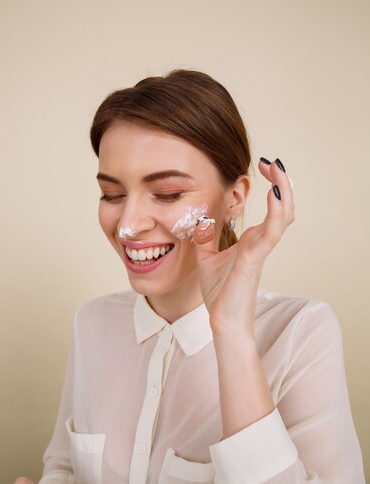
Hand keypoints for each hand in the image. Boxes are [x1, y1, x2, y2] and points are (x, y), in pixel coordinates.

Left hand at [193, 159, 294, 335]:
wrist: (222, 321)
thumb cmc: (220, 294)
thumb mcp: (206, 258)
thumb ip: (205, 238)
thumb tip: (201, 220)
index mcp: (252, 241)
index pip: (271, 208)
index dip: (272, 186)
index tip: (263, 167)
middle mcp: (260, 242)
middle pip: (283, 206)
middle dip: (281, 182)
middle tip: (271, 162)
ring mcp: (260, 249)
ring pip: (283, 215)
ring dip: (283, 191)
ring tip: (278, 169)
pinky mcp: (254, 258)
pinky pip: (271, 232)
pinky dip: (275, 211)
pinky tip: (273, 193)